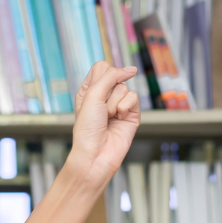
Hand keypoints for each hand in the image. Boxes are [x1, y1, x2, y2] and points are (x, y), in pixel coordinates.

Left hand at [67, 61, 140, 190]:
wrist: (95, 154)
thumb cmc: (87, 128)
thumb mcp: (92, 95)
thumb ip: (110, 76)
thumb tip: (130, 69)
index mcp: (89, 91)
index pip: (102, 67)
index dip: (102, 76)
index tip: (95, 92)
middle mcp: (104, 97)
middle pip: (115, 76)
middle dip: (107, 93)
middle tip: (101, 111)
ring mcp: (118, 105)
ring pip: (124, 88)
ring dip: (114, 103)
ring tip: (109, 118)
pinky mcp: (131, 113)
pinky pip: (134, 98)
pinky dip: (125, 108)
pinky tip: (119, 120)